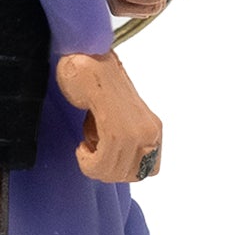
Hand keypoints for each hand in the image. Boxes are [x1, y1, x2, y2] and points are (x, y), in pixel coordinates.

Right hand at [53, 48, 162, 182]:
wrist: (85, 58)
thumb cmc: (93, 86)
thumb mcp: (116, 118)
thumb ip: (123, 139)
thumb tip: (116, 165)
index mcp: (152, 127)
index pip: (150, 170)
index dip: (123, 169)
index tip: (104, 154)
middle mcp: (151, 130)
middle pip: (132, 176)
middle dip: (105, 169)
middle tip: (91, 148)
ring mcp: (137, 131)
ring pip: (115, 172)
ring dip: (94, 165)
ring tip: (86, 142)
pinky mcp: (118, 129)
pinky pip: (103, 163)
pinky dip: (87, 162)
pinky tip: (81, 146)